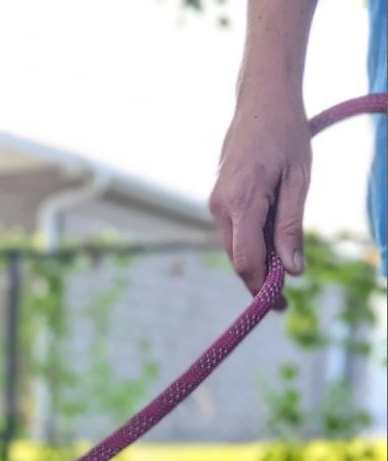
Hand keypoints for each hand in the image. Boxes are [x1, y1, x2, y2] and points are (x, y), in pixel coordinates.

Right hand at [210, 90, 311, 298]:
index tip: (278, 305)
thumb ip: (291, 227)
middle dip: (258, 280)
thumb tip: (292, 270)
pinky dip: (251, 243)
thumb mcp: (299, 180)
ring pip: (234, 247)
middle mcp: (220, 207)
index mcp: (242, 201)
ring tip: (282, 263)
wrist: (262, 101)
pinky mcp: (217, 200)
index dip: (260, 287)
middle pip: (237, 259)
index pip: (246, 260)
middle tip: (284, 297)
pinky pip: (233, 232)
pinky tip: (271, 240)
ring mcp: (215, 204)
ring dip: (256, 261)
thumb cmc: (286, 134)